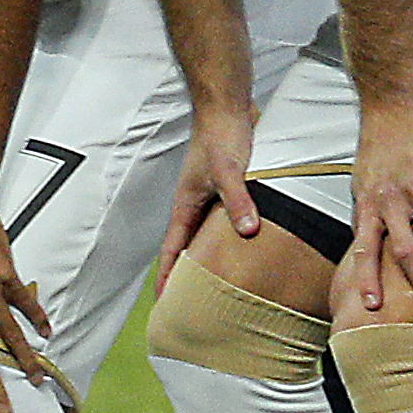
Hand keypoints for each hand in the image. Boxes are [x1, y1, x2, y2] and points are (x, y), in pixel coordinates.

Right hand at [155, 103, 260, 298]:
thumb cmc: (220, 134)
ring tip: (220, 286)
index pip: (172, 250)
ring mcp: (210, 198)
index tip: (165, 304)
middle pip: (188, 249)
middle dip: (187, 277)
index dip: (168, 278)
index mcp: (185, 205)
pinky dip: (231, 239)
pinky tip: (246, 249)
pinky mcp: (228, 190)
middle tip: (192, 305)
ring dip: (210, 259)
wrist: (228, 107)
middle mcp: (194, 205)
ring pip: (207, 237)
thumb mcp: (228, 171)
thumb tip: (246, 229)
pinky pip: (225, 223)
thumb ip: (237, 200)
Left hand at [346, 98, 412, 315]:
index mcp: (369, 206)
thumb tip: (366, 250)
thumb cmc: (376, 149)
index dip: (367, 279)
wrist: (391, 108)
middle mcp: (390, 200)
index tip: (372, 307)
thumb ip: (367, 218)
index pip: (365, 250)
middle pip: (405, 249)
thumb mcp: (360, 186)